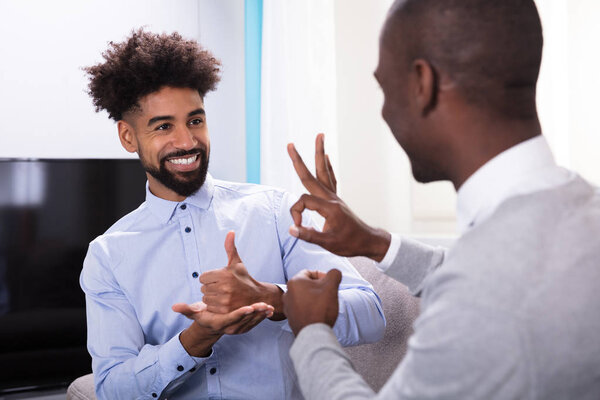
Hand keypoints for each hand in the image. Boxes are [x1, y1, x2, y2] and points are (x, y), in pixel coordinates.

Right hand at [173, 301, 273, 356]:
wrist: (212, 327)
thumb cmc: (204, 317)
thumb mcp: (195, 314)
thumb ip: (186, 309)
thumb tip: (173, 307)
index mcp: (220, 323)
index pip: (231, 318)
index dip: (240, 313)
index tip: (249, 307)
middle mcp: (229, 328)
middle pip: (244, 320)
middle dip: (255, 313)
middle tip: (264, 305)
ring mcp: (238, 329)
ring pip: (251, 322)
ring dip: (261, 315)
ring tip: (269, 307)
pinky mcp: (244, 327)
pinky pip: (254, 323)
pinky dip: (262, 317)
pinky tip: (269, 310)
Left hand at [199, 231, 284, 318]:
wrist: (257, 297)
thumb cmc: (244, 278)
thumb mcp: (237, 263)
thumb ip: (230, 247)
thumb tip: (230, 231)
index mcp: (225, 274)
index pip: (203, 277)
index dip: (210, 278)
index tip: (219, 279)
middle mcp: (225, 287)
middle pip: (203, 288)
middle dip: (211, 288)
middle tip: (223, 288)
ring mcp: (225, 300)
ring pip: (205, 298)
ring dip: (212, 297)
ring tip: (223, 295)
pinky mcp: (225, 310)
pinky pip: (210, 307)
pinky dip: (214, 306)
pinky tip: (223, 303)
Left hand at [282, 268, 341, 335]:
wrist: (313, 333)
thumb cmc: (320, 308)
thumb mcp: (331, 286)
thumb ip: (334, 274)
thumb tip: (335, 272)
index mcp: (294, 282)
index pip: (310, 273)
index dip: (322, 276)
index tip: (330, 284)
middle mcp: (287, 293)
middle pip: (306, 285)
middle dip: (319, 288)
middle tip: (328, 294)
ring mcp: (288, 306)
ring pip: (304, 297)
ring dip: (314, 298)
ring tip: (324, 305)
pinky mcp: (290, 317)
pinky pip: (302, 308)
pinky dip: (310, 308)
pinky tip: (318, 314)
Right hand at [287, 134, 390, 261]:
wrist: (368, 242)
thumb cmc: (350, 244)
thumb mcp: (329, 244)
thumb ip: (309, 236)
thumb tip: (291, 229)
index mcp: (329, 207)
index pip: (303, 201)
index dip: (296, 213)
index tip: (298, 227)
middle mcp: (331, 198)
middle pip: (312, 175)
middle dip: (299, 160)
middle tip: (290, 145)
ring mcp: (335, 197)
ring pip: (324, 172)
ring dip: (319, 154)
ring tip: (320, 136)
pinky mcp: (336, 200)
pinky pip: (331, 178)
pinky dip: (328, 166)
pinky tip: (327, 156)